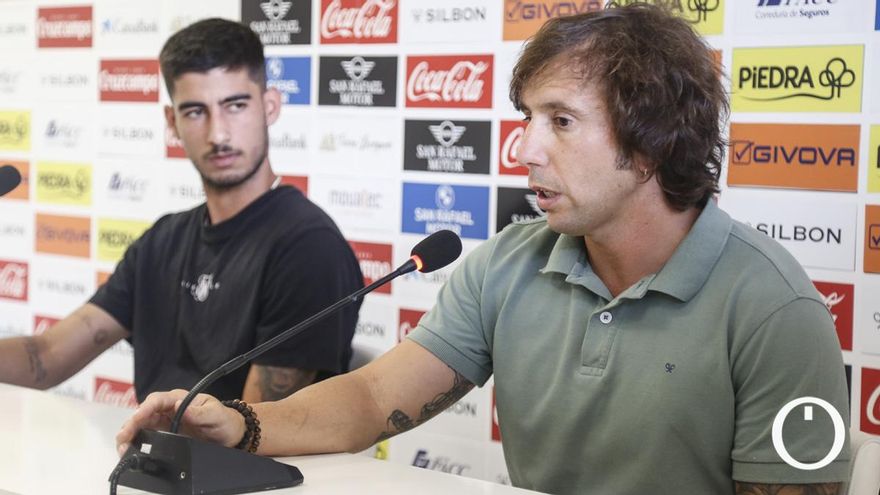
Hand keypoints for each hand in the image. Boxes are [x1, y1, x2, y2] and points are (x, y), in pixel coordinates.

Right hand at [116, 389, 244, 456]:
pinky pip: (147, 434)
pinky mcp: (166, 433)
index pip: (156, 401)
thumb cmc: (225, 420)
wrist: (232, 434)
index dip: (144, 410)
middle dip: (131, 425)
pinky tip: (131, 449)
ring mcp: (166, 420)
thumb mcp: (216, 414)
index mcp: (180, 399)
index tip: (135, 420)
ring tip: (123, 447)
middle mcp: (170, 408)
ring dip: (130, 434)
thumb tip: (180, 406)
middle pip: (143, 413)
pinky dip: (136, 441)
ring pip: (141, 424)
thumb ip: (199, 412)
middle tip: (124, 439)